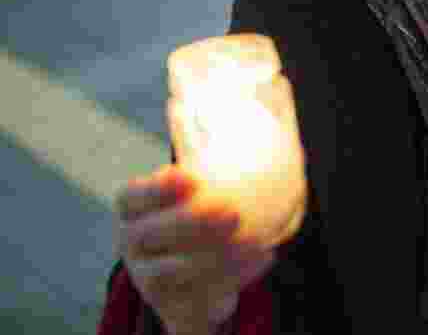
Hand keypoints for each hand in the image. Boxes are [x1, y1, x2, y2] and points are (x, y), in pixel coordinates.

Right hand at [115, 165, 276, 334]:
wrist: (193, 280)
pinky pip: (200, 294)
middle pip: (148, 234)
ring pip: (172, 270)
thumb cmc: (196, 220)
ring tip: (255, 239)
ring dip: (217, 254)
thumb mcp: (193, 196)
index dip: (157, 189)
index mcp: (132, 211)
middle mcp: (132, 245)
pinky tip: (265, 255)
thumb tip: (219, 153)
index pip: (131, 197)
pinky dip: (236, 274)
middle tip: (233, 212)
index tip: (192, 178)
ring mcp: (147, 279)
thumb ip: (200, 180)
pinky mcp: (170, 305)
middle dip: (189, 222)